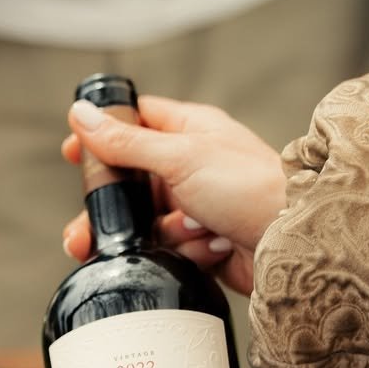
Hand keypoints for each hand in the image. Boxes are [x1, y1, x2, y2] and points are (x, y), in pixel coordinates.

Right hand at [61, 95, 286, 296]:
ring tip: (191, 231)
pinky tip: (211, 248)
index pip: (133, 122)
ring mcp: (198, 206)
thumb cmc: (249, 187)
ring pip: (149, 224)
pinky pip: (172, 249)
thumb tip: (82, 116)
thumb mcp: (179, 156)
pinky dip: (186, 251)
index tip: (73, 154)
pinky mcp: (205, 243)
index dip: (101, 135)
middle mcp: (192, 166)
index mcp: (189, 131)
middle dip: (114, 212)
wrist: (295, 241)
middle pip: (131, 185)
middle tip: (86, 234)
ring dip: (164, 234)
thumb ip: (126, 142)